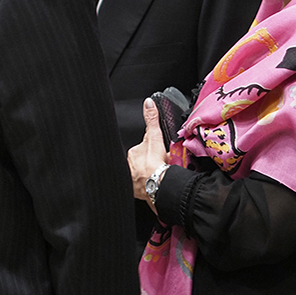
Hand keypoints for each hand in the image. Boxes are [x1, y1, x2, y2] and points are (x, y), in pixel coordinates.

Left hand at [127, 97, 170, 213]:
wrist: (156, 188)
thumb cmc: (154, 165)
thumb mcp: (154, 137)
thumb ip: (151, 120)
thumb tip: (148, 102)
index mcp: (134, 152)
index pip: (146, 146)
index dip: (156, 149)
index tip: (161, 154)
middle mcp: (131, 165)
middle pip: (147, 159)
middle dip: (155, 161)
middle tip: (165, 165)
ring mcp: (134, 179)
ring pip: (147, 173)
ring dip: (154, 174)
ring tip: (164, 176)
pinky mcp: (138, 192)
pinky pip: (147, 187)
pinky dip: (152, 186)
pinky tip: (159, 186)